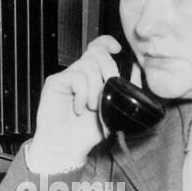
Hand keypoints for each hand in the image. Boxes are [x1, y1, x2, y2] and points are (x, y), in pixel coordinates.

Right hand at [25, 35, 122, 172]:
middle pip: (96, 52)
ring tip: (93, 107)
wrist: (66, 148)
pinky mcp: (55, 83)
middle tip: (108, 91)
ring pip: (88, 64)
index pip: (98, 47)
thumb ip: (124, 89)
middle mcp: (78, 72)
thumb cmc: (86, 132)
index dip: (107, 42)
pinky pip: (76, 77)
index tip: (118, 49)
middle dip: (109, 69)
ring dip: (96, 88)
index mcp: (91, 75)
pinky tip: (80, 108)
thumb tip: (136, 70)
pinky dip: (82, 94)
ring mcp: (66, 76)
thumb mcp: (113, 110)